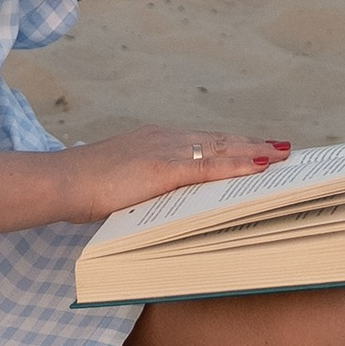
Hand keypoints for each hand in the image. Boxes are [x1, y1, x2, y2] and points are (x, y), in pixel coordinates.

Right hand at [61, 124, 289, 217]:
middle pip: (220, 141)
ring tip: (283, 155)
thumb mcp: (124, 186)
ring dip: (254, 151)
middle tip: (284, 150)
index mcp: (157, 143)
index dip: (233, 146)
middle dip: (252, 146)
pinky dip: (239, 163)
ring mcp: (167, 151)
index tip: (257, 149)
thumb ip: (148, 189)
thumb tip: (164, 206)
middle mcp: (166, 139)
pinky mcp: (164, 167)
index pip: (205, 143)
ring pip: (222, 148)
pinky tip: (260, 165)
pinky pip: (211, 165)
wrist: (61, 182)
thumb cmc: (83, 189)